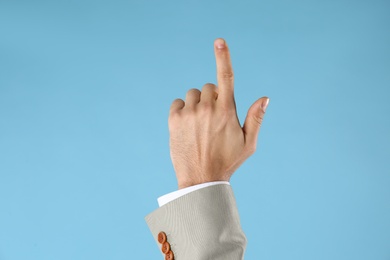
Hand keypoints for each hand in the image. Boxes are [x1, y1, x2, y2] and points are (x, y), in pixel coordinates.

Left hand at [169, 38, 269, 188]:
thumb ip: (256, 118)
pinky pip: (178, 102)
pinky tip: (188, 126)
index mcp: (227, 111)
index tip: (219, 42)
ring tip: (200, 125)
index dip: (223, 57)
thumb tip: (265, 98)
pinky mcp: (174, 119)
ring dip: (198, 104)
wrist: (200, 179)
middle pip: (209, 87)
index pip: (226, 77)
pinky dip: (183, 110)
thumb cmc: (227, 161)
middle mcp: (207, 108)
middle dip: (213, 98)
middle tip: (214, 120)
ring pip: (194, 94)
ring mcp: (189, 113)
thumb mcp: (248, 144)